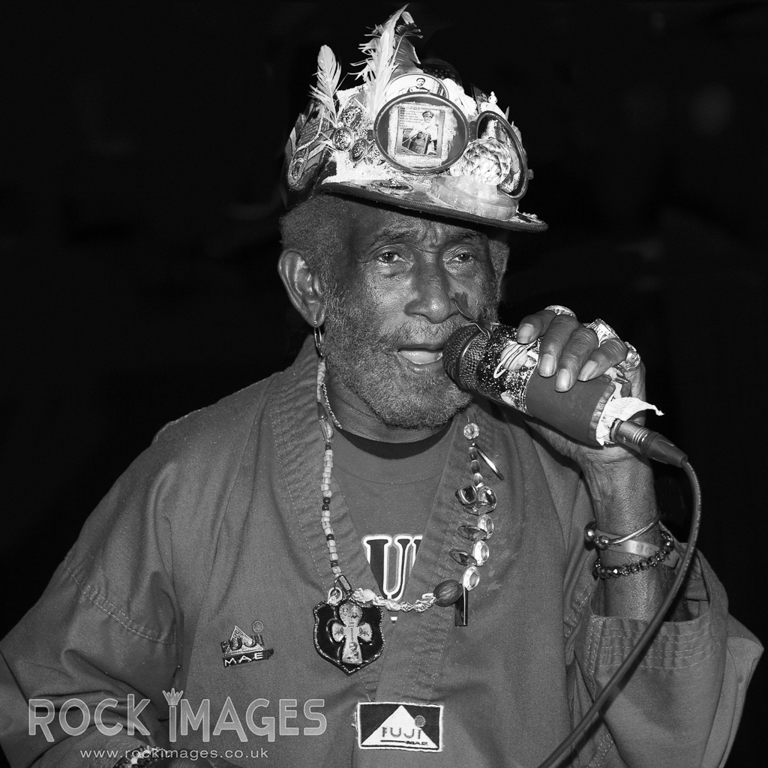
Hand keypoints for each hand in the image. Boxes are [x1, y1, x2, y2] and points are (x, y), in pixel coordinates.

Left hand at [515, 307, 645, 469]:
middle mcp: (580, 341)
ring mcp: (604, 349)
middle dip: (551, 345)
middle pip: (565, 323)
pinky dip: (601, 359)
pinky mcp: (629, 362)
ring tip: (563, 383)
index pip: (545, 320)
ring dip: (572, 357)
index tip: (522, 339)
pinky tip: (589, 375)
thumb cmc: (566, 424)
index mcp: (557, 344)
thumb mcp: (533, 407)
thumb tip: (482, 386)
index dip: (533, 324)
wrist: (596, 452)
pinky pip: (617, 348)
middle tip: (544, 371)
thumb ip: (514, 393)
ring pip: (588, 334)